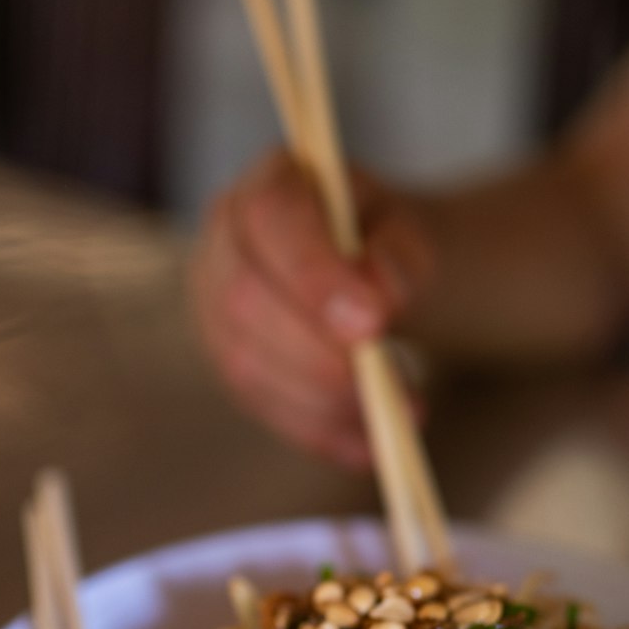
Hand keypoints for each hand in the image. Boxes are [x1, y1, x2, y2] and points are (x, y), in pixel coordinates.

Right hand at [191, 152, 434, 466]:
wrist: (379, 276)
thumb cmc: (389, 245)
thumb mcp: (414, 236)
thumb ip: (401, 256)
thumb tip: (379, 293)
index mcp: (269, 185)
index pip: (269, 218)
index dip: (313, 274)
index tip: (373, 323)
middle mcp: (222, 242)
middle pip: (244, 300)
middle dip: (318, 355)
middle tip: (392, 387)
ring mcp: (213, 309)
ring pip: (247, 365)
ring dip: (327, 402)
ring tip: (402, 413)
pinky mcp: (229, 364)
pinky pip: (264, 408)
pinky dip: (322, 432)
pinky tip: (372, 443)